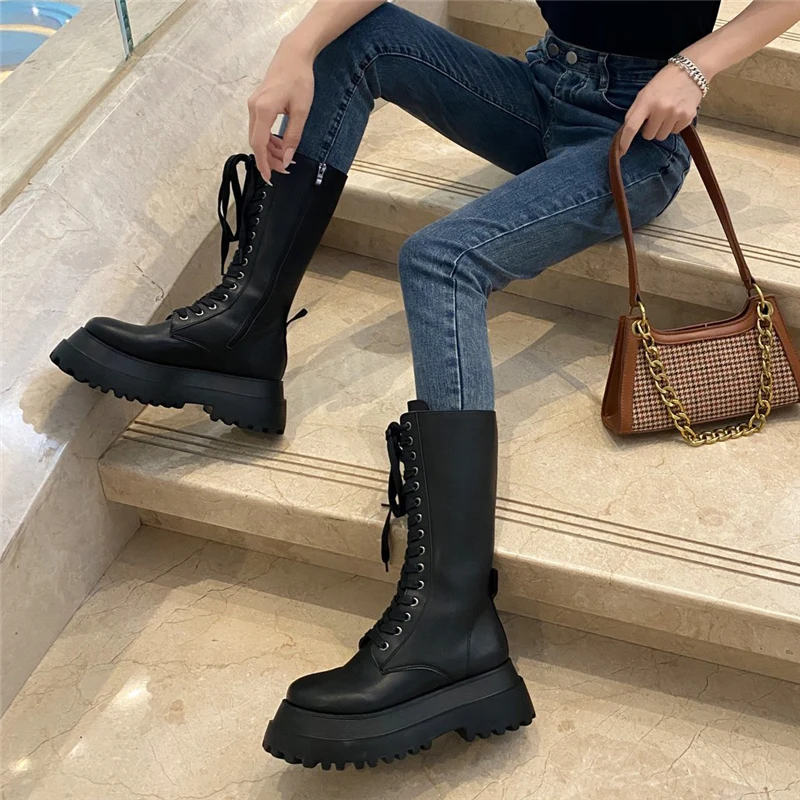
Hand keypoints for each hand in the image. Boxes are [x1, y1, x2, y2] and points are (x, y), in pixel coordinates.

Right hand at [248, 40, 314, 181]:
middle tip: (284, 168)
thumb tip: (286, 158)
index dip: (263, 163)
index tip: (269, 177)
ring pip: (256, 136)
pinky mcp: (256, 103)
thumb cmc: (300, 79)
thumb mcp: (301, 112)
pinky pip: (258, 127)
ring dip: (268, 149)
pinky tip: (279, 143)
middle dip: (268, 159)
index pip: (259, 144)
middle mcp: (253, 108)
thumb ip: (293, 137)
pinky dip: (267, 138)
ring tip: (284, 156)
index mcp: (263, 110)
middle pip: (256, 142)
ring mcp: (253, 105)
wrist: (294, 55)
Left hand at [619, 63, 702, 154]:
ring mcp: (676, 113)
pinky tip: (676, 112)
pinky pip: (675, 132)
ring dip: (661, 129)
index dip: (624, 141)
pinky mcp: (688, 117)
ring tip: (666, 113)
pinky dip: (673, 126)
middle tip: (654, 116)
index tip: (622, 151)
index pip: (631, 127)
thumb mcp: (644, 93)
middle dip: (649, 129)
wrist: (691, 70)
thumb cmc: (664, 82)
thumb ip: (634, 112)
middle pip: (648, 136)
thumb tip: (625, 133)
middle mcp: (661, 108)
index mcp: (646, 101)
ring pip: (661, 136)